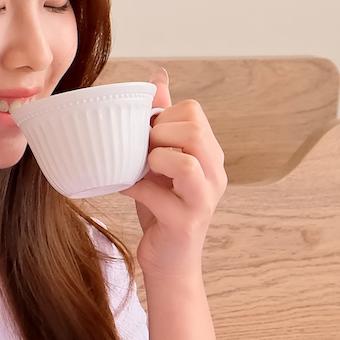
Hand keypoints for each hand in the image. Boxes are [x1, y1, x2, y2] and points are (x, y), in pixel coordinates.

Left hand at [121, 68, 227, 279]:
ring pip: (187, 163)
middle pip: (195, 132)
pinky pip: (160, 196)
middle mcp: (215, 174)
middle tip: (141, 151)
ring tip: (140, 169)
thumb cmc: (161, 208)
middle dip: (158, 135)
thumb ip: (161, 124)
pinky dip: (136, 188)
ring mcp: (204, 200)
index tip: (143, 134)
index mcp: (210, 154)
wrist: (168, 261)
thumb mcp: (159, 162)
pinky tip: (125, 189)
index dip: (162, 116)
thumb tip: (157, 78)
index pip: (194, 112)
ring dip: (154, 160)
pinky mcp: (186, 223)